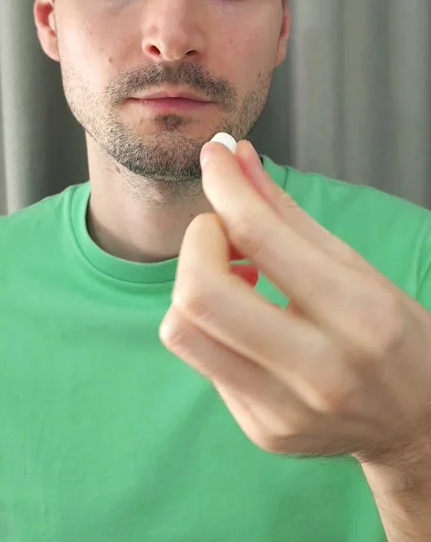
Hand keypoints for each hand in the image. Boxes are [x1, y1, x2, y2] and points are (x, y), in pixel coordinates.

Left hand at [159, 139, 430, 469]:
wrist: (420, 424)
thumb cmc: (395, 334)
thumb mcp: (356, 265)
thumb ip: (286, 213)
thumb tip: (237, 158)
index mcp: (358, 314)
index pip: (260, 236)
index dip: (225, 185)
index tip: (215, 158)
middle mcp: (320, 371)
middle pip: (200, 293)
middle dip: (197, 240)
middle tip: (224, 231)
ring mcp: (285, 410)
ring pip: (183, 331)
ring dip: (193, 284)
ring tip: (234, 275)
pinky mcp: (261, 431)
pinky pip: (203, 361)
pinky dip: (212, 323)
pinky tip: (247, 316)